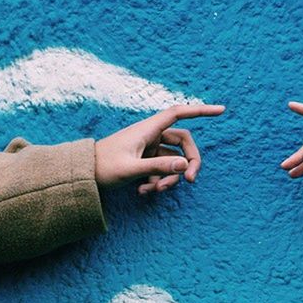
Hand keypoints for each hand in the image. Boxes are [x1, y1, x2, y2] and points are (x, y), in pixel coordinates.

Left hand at [95, 104, 224, 193]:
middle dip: (189, 162)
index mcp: (147, 129)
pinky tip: (143, 192)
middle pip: (183, 143)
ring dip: (169, 177)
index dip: (201, 110)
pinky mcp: (145, 160)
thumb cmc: (102, 168)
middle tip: (191, 181)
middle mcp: (151, 136)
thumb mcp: (131, 169)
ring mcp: (148, 148)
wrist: (81, 175)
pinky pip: (162, 169)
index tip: (221, 110)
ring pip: (173, 160)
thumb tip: (186, 166)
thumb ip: (159, 167)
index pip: (180, 113)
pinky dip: (158, 181)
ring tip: (154, 191)